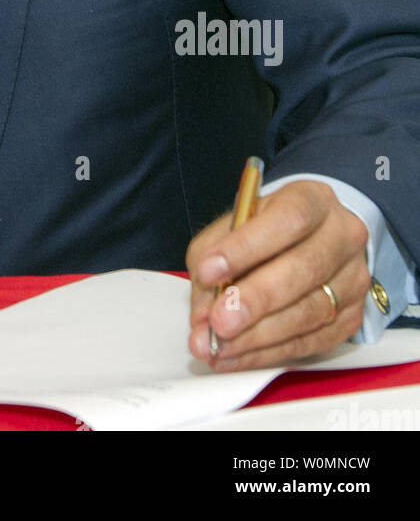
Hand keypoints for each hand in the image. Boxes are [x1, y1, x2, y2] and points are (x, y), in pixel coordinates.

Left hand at [186, 180, 370, 370]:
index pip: (287, 220)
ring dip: (257, 336)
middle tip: (218, 321)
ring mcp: (353, 278)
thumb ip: (213, 254)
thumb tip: (203, 308)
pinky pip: (311, 342)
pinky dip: (268, 352)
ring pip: (308, 312)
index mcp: (313, 200)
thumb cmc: (272, 226)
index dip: (246, 247)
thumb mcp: (238, 221)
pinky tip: (238, 355)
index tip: (209, 271)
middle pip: (302, 270)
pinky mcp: (352, 317)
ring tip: (218, 346)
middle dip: (254, 300)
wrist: (318, 235)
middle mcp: (342, 236)